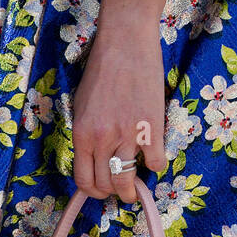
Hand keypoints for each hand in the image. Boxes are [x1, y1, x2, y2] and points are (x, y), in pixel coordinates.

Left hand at [70, 0, 174, 201]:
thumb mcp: (80, 107)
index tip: (100, 192)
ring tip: (135, 190)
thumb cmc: (100, 71)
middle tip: (119, 192)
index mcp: (82, 135)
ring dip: (132, 191)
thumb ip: (85, 135)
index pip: (84, 180)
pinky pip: (156, 162)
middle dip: (112, 194)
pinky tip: (154, 160)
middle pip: (106, 184)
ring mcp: (128, 135)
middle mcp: (103, 140)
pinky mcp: (152, 127)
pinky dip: (156, 166)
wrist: (125, 42)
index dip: (92, 192)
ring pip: (128, 180)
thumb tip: (91, 159)